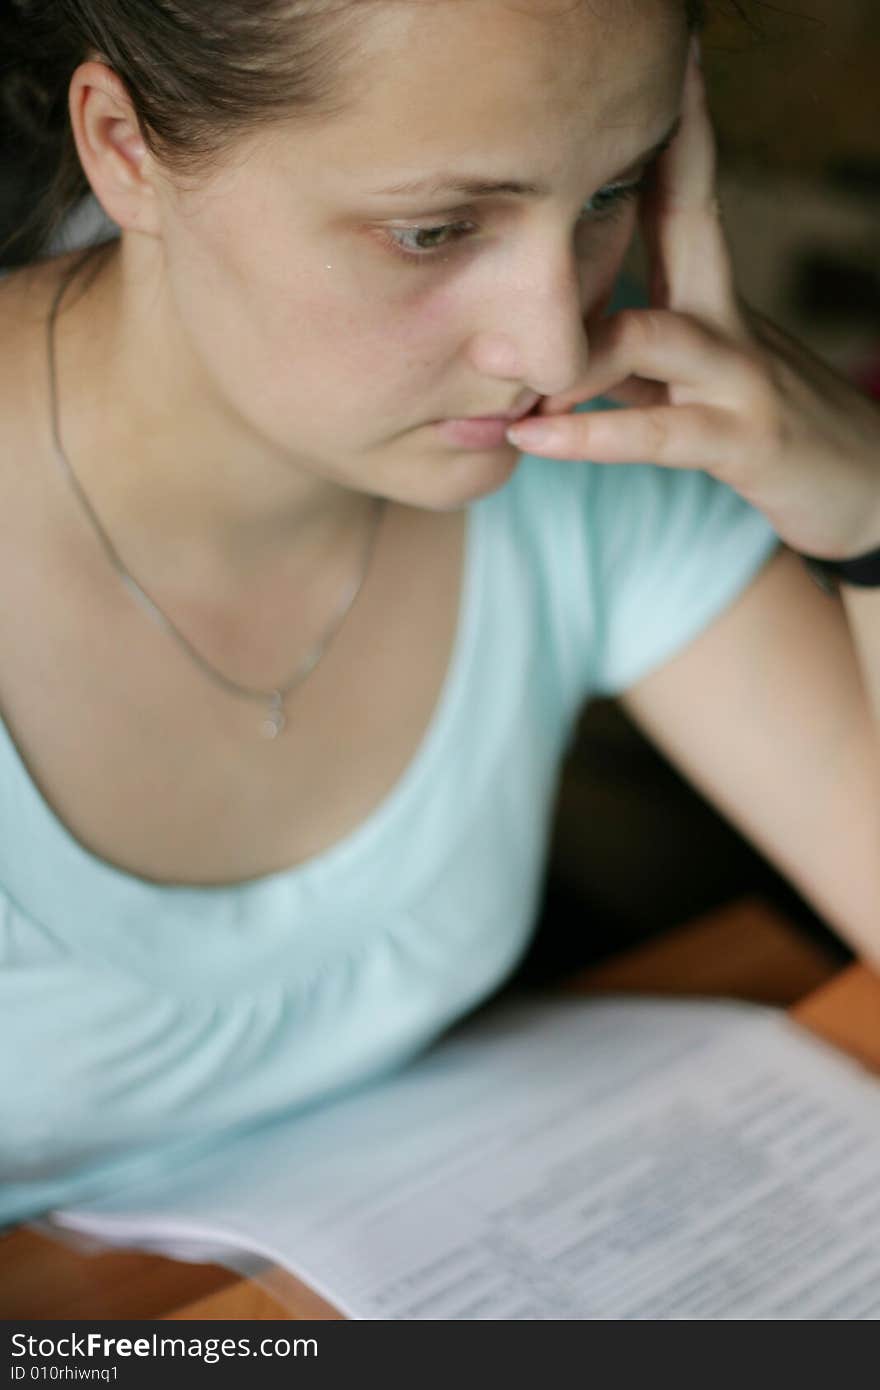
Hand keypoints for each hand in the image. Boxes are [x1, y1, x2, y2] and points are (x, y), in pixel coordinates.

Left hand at [506, 39, 879, 560]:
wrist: (860, 484)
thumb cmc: (756, 423)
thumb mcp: (690, 375)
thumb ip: (622, 350)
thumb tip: (542, 334)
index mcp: (711, 291)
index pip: (683, 188)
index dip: (665, 123)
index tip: (648, 56)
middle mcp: (728, 316)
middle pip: (689, 213)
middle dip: (654, 150)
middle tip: (583, 110)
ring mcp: (740, 375)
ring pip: (653, 336)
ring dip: (575, 348)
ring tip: (490, 359)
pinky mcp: (744, 441)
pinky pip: (659, 432)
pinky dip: (590, 436)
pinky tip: (533, 436)